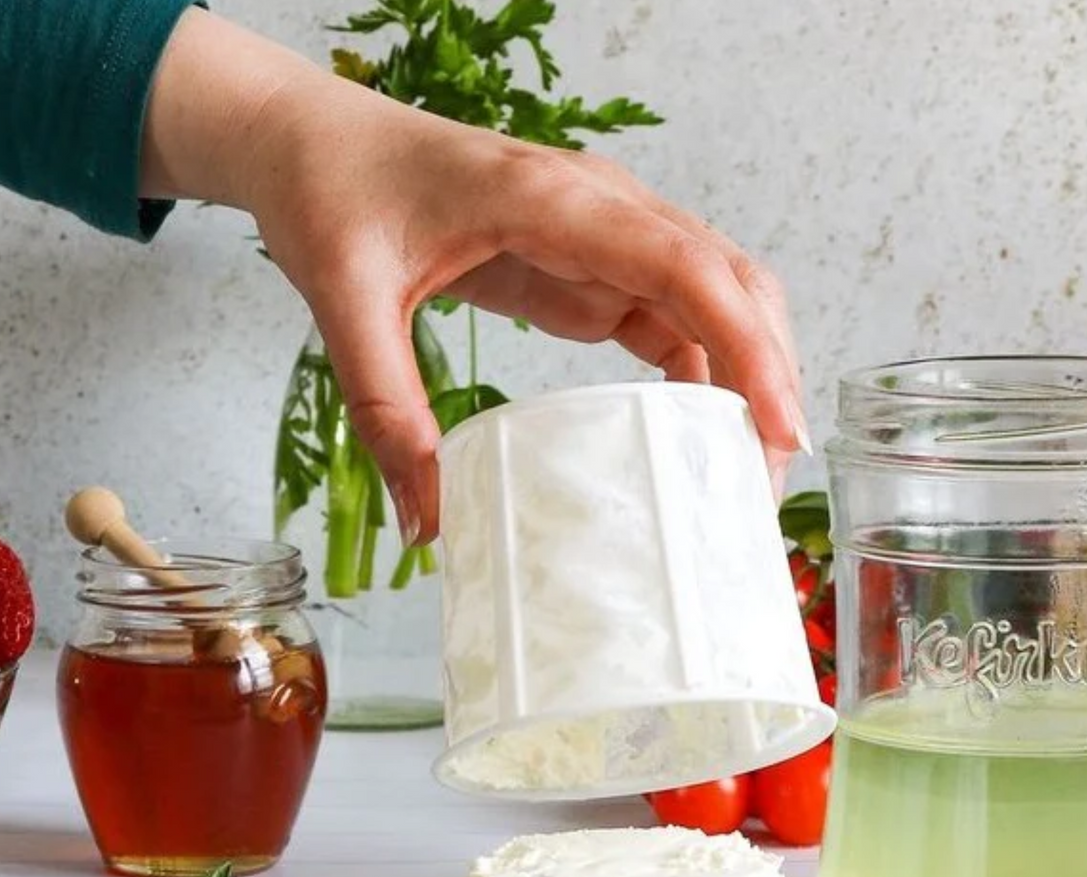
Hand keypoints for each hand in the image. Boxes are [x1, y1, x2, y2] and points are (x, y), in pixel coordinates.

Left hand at [141, 11, 807, 543]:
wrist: (312, 139)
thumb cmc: (333, 192)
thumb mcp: (347, 303)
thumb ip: (386, 411)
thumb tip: (427, 527)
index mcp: (549, 197)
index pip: (682, 264)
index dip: (745, 344)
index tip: (774, 426)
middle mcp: (596, 204)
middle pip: (727, 277)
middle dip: (770, 371)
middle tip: (772, 476)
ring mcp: (599, 231)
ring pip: (713, 293)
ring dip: (747, 371)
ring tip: (748, 471)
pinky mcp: (586, 260)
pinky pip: (669, 310)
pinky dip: (702, 368)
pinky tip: (699, 436)